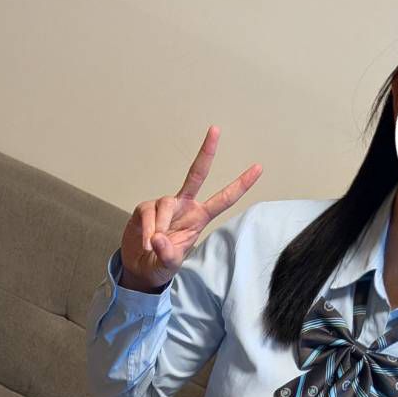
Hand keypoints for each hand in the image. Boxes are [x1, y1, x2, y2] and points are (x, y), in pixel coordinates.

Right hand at [119, 125, 262, 291]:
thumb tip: (159, 239)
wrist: (139, 268)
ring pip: (165, 205)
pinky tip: (147, 242)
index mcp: (199, 218)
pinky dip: (148, 230)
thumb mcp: (169, 266)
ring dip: (160, 227)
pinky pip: (148, 213)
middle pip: (196, 174)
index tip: (258, 167)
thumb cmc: (161, 264)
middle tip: (216, 129)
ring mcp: (165, 205)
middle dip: (206, 152)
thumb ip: (168, 255)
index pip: (223, 200)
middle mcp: (184, 206)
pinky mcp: (145, 207)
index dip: (240, 184)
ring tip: (154, 246)